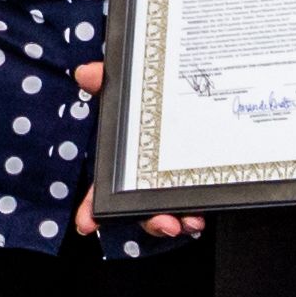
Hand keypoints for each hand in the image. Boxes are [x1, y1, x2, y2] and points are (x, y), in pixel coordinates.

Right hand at [63, 61, 201, 239]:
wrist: (209, 84)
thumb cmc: (160, 95)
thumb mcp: (134, 87)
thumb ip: (109, 80)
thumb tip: (86, 73)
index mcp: (127, 160)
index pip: (104, 189)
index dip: (92, 208)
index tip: (87, 223)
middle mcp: (150, 176)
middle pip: (142, 209)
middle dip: (151, 221)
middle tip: (163, 222)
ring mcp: (176, 183)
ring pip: (171, 214)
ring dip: (178, 223)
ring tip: (189, 221)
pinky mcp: (201, 184)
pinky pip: (196, 207)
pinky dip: (197, 214)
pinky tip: (201, 214)